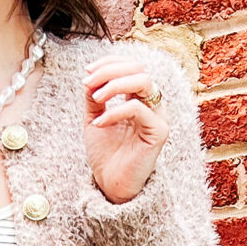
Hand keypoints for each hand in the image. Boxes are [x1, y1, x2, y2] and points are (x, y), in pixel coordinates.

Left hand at [83, 51, 169, 204]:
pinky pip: (138, 109)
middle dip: (109, 71)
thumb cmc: (106, 153)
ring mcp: (158, 116)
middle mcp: (153, 103)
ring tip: (95, 99)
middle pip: (139, 69)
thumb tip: (90, 75)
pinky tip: (99, 123)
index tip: (87, 71)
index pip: (132, 66)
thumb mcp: (94, 117)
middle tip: (87, 83)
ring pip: (144, 81)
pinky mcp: (159, 132)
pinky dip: (115, 112)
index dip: (110, 62)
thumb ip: (94, 96)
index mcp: (140, 97)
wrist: (111, 183)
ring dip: (114, 85)